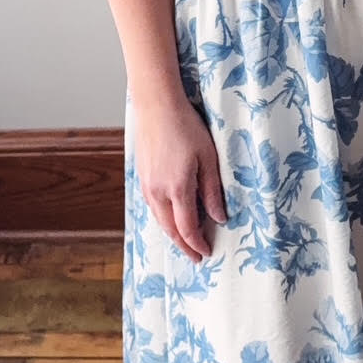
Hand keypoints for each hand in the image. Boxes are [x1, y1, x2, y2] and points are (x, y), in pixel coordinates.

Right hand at [132, 95, 229, 263]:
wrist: (156, 106)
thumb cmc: (185, 127)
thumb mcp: (208, 158)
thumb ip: (212, 191)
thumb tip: (219, 217)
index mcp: (177, 189)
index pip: (187, 228)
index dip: (197, 244)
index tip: (206, 252)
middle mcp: (158, 192)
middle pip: (170, 230)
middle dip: (184, 246)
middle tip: (196, 256)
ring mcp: (147, 185)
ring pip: (159, 219)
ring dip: (173, 233)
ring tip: (186, 240)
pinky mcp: (142, 177)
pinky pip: (153, 206)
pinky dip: (164, 218)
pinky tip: (171, 216)